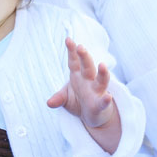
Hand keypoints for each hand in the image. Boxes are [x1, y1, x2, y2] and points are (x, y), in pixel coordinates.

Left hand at [47, 37, 120, 152]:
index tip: (68, 39)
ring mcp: (96, 92)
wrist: (92, 116)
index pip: (74, 61)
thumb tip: (49, 103)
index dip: (72, 51)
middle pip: (87, 67)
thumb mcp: (65, 99)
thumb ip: (58, 98)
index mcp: (78, 75)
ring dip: (103, 73)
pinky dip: (105, 100)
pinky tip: (108, 96)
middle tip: (81, 47)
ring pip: (101, 81)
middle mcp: (88, 81)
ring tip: (102, 65)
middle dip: (84, 57)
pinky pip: (103, 102)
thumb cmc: (79, 102)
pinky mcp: (100, 105)